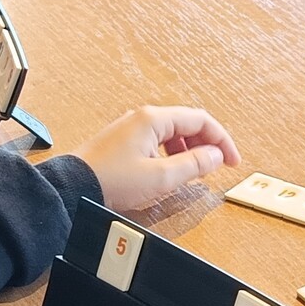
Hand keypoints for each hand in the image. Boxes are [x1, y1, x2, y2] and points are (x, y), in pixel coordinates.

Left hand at [76, 104, 237, 207]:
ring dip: (188, 150)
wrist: (72, 188)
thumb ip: (194, 165)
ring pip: (171, 133)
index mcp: (154, 119)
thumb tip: (215, 156)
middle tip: (217, 166)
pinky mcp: (122, 142)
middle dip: (206, 144)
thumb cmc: (111, 180)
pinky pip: (156, 141)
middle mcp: (142, 118)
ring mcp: (130, 129)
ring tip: (194, 172)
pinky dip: (171, 154)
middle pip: (186, 124)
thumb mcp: (162, 177)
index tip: (232, 160)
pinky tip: (170, 172)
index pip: (200, 120)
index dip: (221, 140)